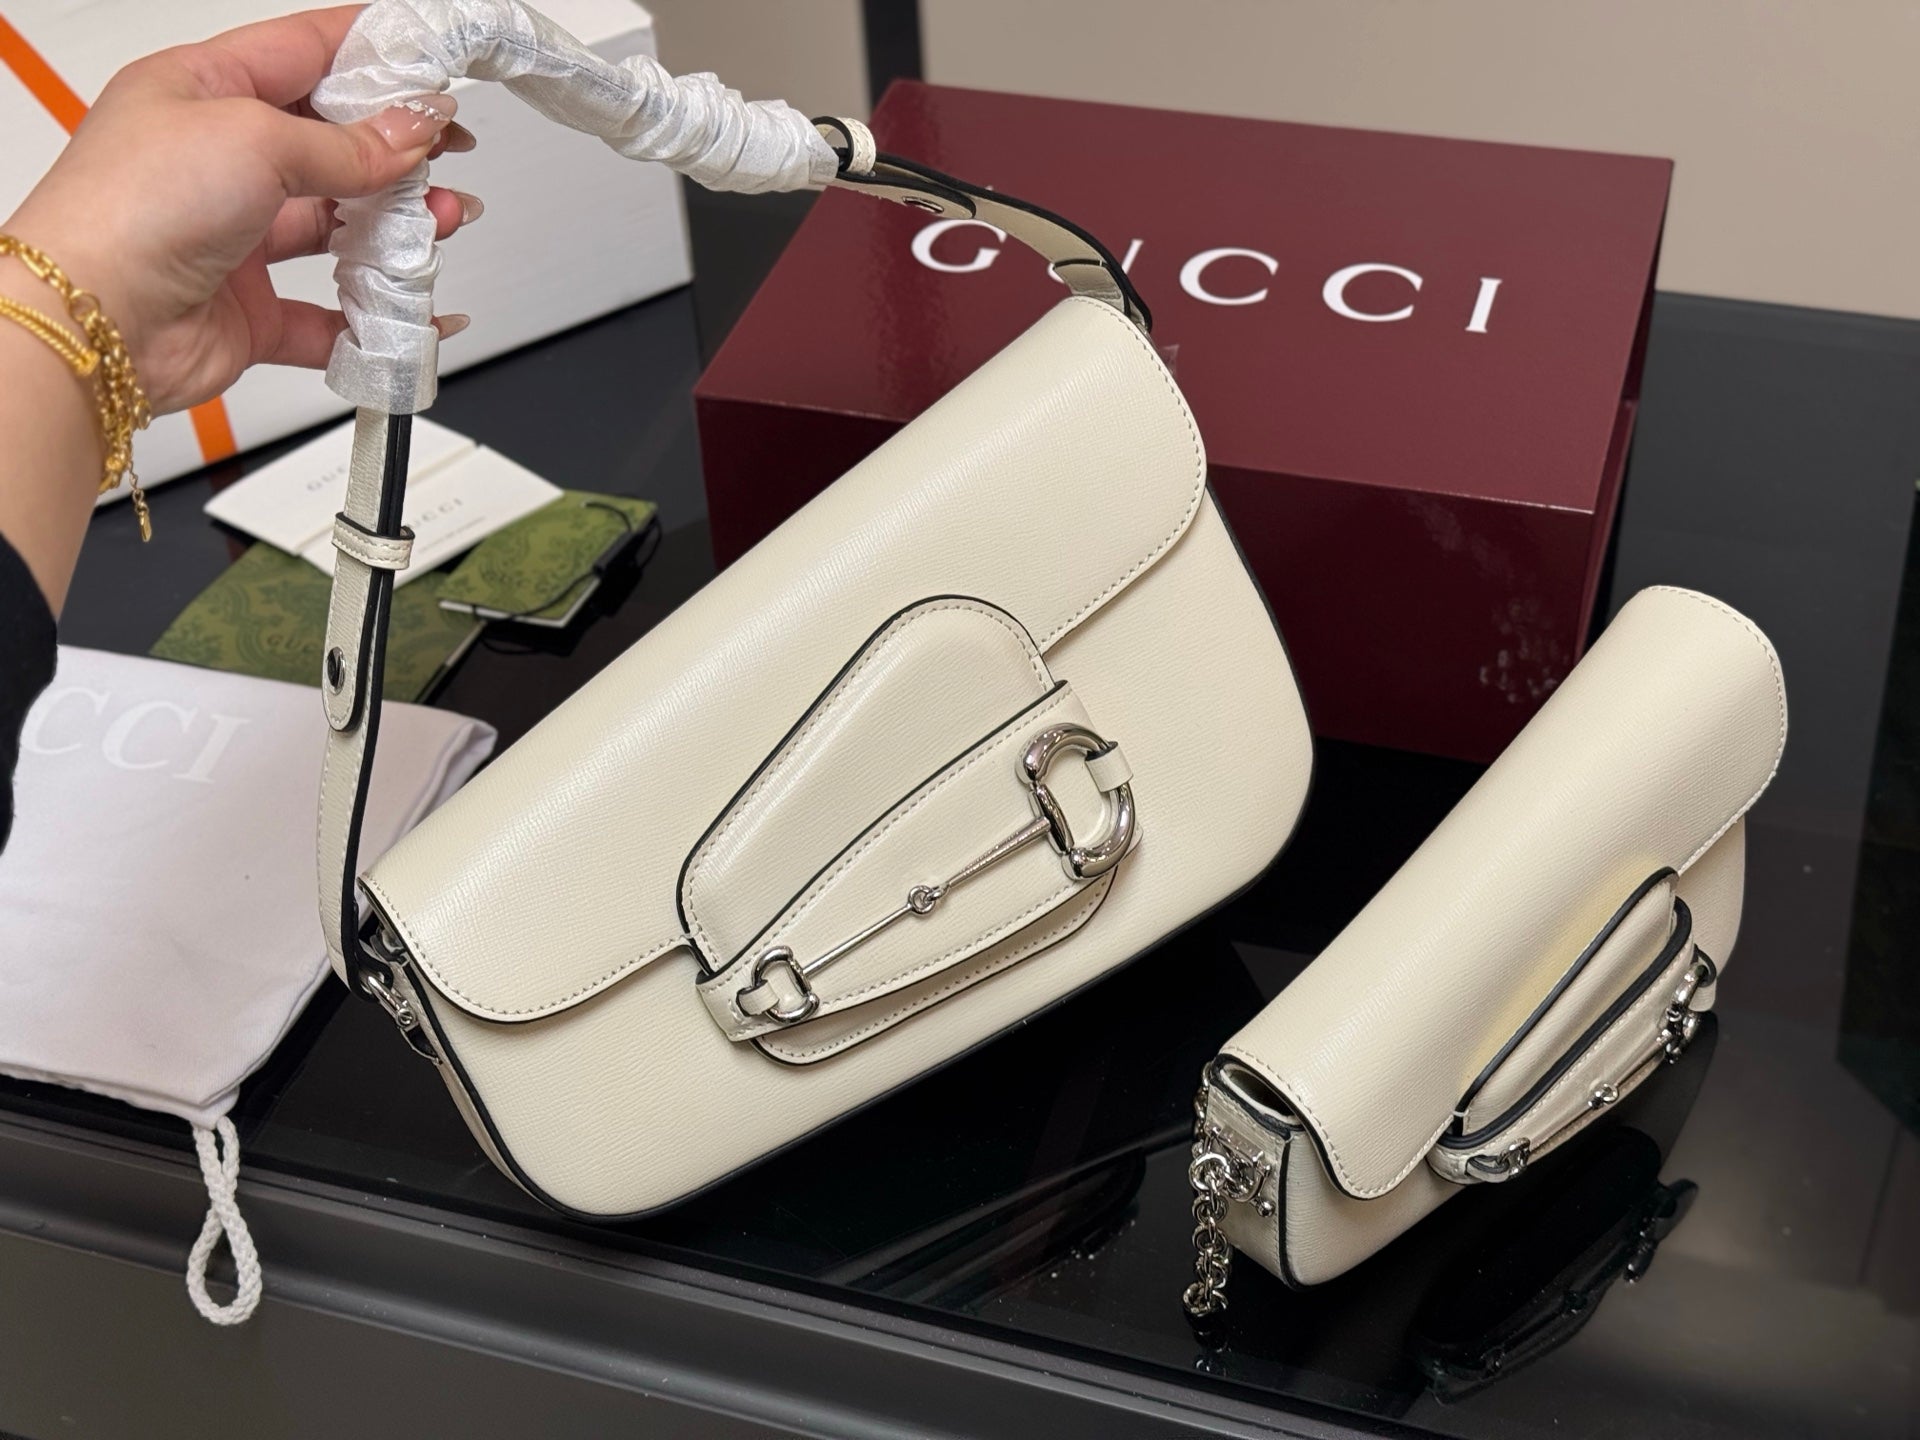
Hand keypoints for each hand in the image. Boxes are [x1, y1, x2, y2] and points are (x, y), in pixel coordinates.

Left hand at [3, 5, 477, 415]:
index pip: (303, 52)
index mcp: (200, 89)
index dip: (372, 54)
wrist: (95, 322)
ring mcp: (233, 236)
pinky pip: (329, 313)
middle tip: (449, 150)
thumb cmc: (133, 208)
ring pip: (337, 226)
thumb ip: (347, 143)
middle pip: (329, 143)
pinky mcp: (249, 308)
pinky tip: (415, 307)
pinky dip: (375, 314)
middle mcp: (215, 159)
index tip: (434, 62)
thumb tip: (413, 130)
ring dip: (397, 225)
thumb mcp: (254, 139)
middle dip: (396, 148)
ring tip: (445, 219)